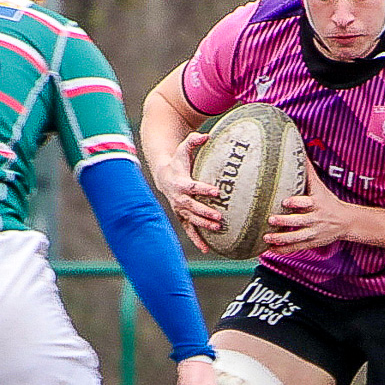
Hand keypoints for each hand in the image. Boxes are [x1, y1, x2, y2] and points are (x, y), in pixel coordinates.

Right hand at [150, 132, 223, 252]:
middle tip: (220, 217)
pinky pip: (189, 230)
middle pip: (192, 207)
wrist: (164, 175)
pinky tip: (207, 249)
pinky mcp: (182, 217)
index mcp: (180, 183)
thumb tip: (206, 135)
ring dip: (204, 225)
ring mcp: (180, 209)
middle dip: (205, 212)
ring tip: (218, 229)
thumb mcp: (183, 149)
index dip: (204, 189)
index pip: (193, 187)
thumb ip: (194, 141)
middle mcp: (179, 198)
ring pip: (192, 220)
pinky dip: (197, 239)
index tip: (217, 191)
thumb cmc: (178, 161)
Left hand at [264, 157, 348, 252]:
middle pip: (300, 221)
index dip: (297, 203)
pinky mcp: (311, 243)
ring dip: (281, 238)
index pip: (308, 203)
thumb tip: (299, 150)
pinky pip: (296, 247)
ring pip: (297, 237)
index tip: (285, 201)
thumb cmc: (328, 201)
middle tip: (271, 219)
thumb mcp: (320, 187)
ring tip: (267, 237)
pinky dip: (283, 249)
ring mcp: (313, 232)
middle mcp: (316, 219)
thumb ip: (308, 171)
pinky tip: (270, 249)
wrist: (346, 222)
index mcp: (318, 203)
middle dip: (285, 221)